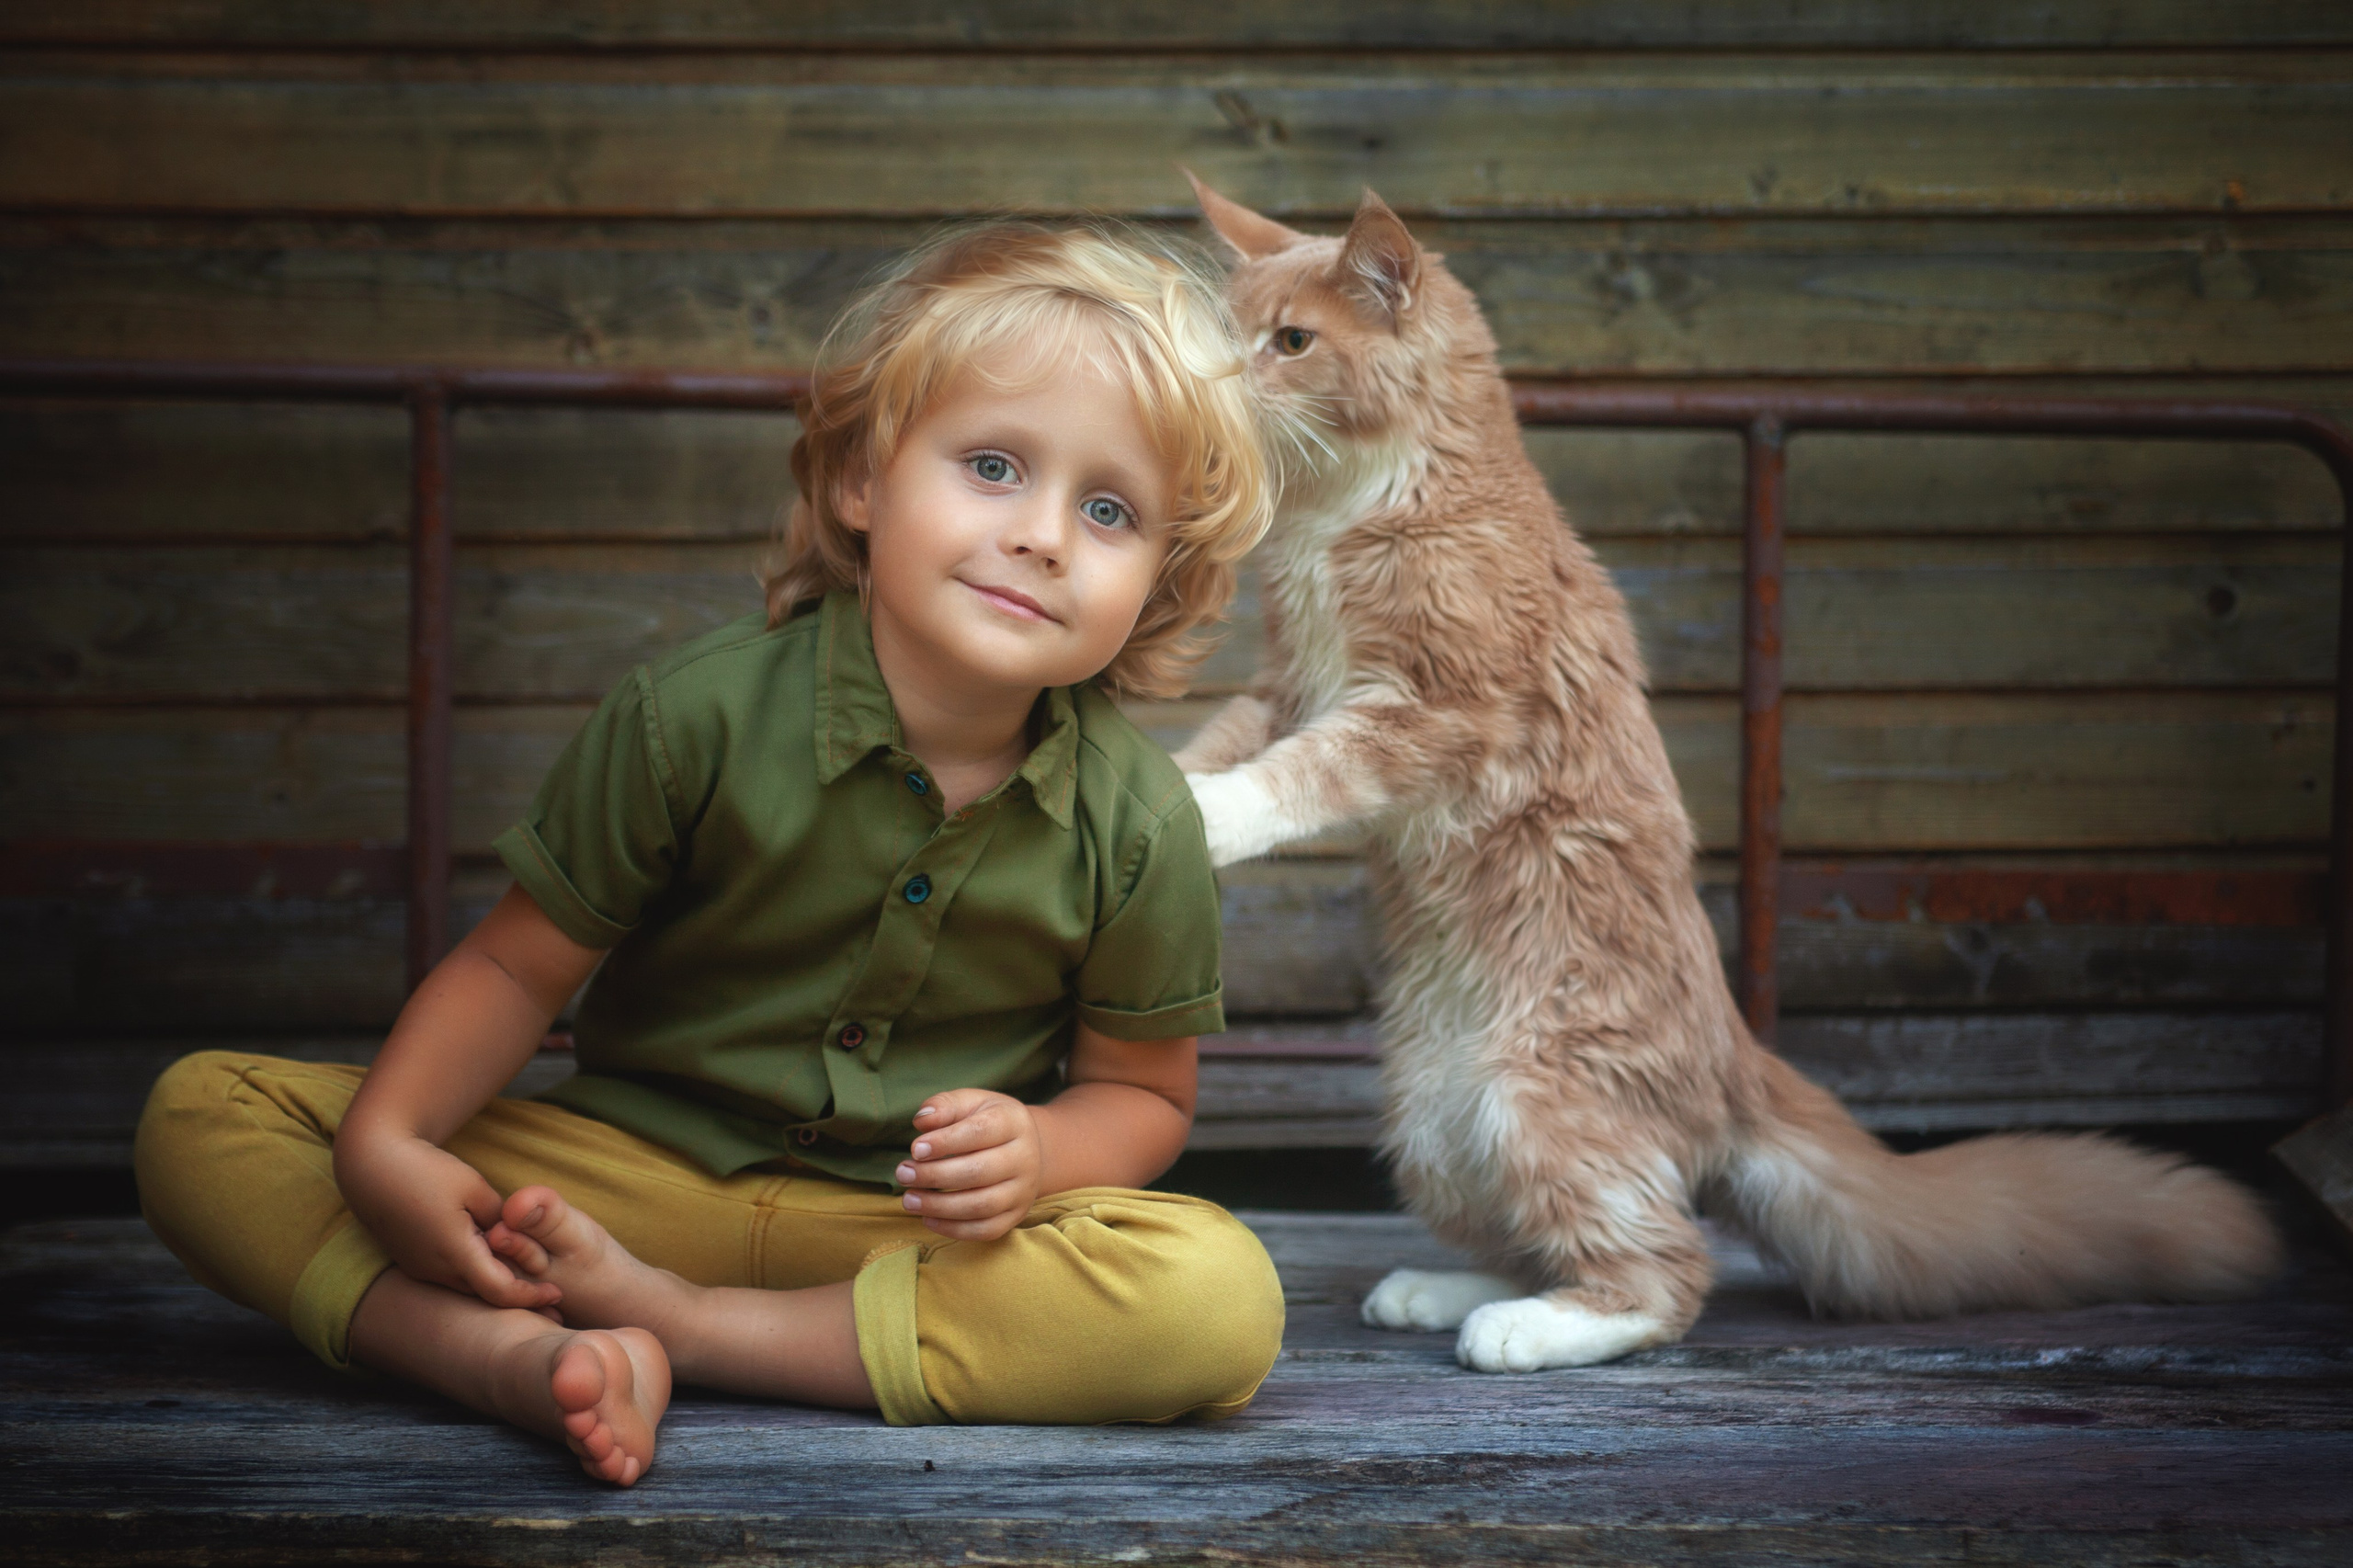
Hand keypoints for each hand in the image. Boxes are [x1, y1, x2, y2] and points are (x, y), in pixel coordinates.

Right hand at [334, 1127, 562, 1315]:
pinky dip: (476, 1276)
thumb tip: (518, 1238)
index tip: (557, 1293)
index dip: (531, 1295)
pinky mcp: (412, 1261)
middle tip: (553, 1300)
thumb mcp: (474, 1187)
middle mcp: (434, 1269)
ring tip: (531, 1284)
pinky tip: (496, 1265)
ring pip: (467, 1287)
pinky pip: (451, 1277)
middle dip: (519, 1298)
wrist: (371, 1165)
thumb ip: (501, 1217)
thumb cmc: (426, 1170)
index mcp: (454, 1253)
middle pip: (485, 1294)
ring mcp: (420, 1268)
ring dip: (496, 1286)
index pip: (500, 1290)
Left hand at [894, 1089, 1042, 1241]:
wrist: (1028, 1149)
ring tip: (909, 1199)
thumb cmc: (988, 1122)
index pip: (980, 1132)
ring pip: (981, 1205)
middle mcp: (1025, 1157)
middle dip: (935, 1176)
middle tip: (903, 1174)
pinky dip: (953, 1229)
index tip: (915, 1149)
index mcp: (1013, 1123)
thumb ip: (945, 1106)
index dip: (945, 1142)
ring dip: (939, 1206)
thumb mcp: (971, 1103)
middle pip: (979, 1172)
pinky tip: (927, 1218)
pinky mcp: (1016, 1215)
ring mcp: (1023, 1190)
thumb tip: (922, 1120)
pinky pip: (986, 1230)